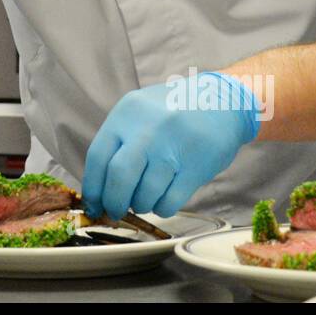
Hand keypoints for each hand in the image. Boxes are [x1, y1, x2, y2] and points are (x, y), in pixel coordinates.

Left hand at [82, 71, 259, 219]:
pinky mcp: (195, 167)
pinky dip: (162, 208)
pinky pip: (169, 201)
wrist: (223, 101)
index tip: (93, 206)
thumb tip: (98, 188)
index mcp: (126, 113)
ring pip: (144, 194)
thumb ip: (119, 141)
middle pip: (118, 178)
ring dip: (141, 205)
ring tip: (145, 199)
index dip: (92, 188)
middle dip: (113, 203)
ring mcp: (172, 148)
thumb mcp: (140, 111)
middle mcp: (146, 130)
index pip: (97, 158)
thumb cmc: (174, 111)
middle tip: (115, 212)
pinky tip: (164, 199)